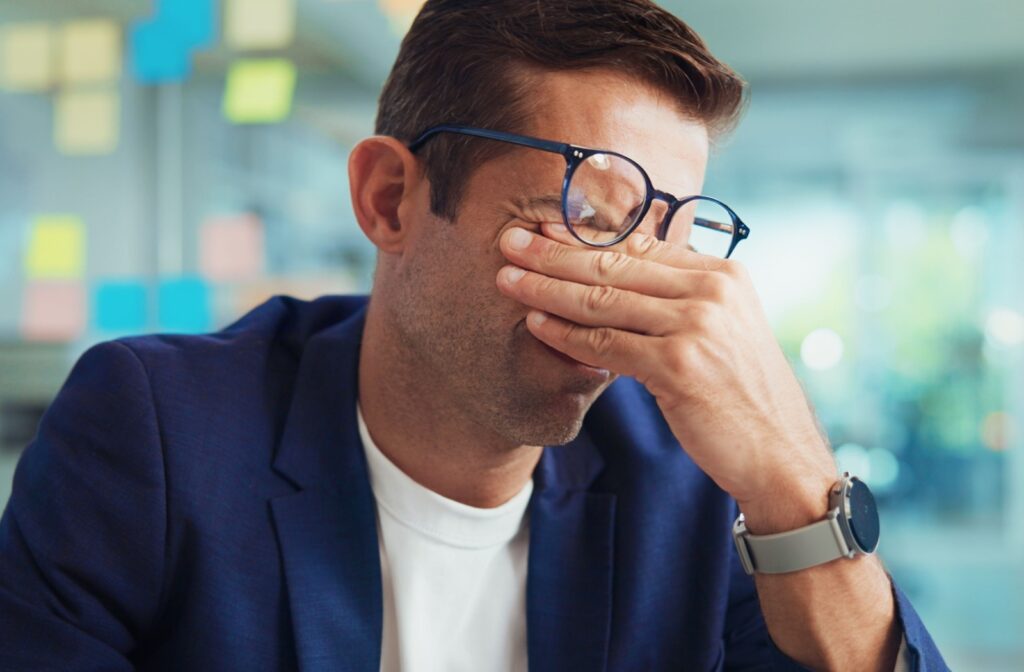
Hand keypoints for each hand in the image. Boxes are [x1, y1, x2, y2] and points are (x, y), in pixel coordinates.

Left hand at [497, 224, 836, 530]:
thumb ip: (677, 302)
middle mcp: (712, 291)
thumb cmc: (742, 397)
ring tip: (507, 279)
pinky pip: (607, 343)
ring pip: (604, 300)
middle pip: (615, 265)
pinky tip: (535, 324)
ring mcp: (697, 326)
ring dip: (547, 288)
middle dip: (554, 253)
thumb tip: (615, 282)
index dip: (585, 237)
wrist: (780, 453)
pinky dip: (566, 334)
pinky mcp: (679, 365)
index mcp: (723, 275)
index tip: (544, 229)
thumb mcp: (720, 334)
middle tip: (510, 242)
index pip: (640, 247)